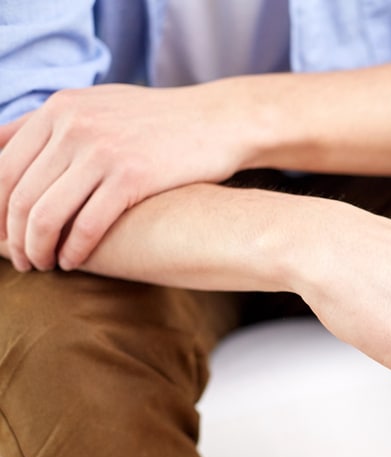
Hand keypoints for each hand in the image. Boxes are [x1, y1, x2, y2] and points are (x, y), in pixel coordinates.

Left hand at [0, 83, 245, 271]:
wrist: (218, 120)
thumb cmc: (160, 121)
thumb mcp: (100, 106)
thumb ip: (56, 124)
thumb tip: (8, 149)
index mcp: (59, 108)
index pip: (2, 165)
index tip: (2, 232)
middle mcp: (73, 125)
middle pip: (18, 194)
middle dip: (13, 235)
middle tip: (22, 258)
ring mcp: (102, 151)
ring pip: (45, 213)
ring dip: (37, 248)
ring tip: (42, 264)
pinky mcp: (132, 177)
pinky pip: (86, 225)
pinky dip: (73, 250)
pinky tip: (73, 263)